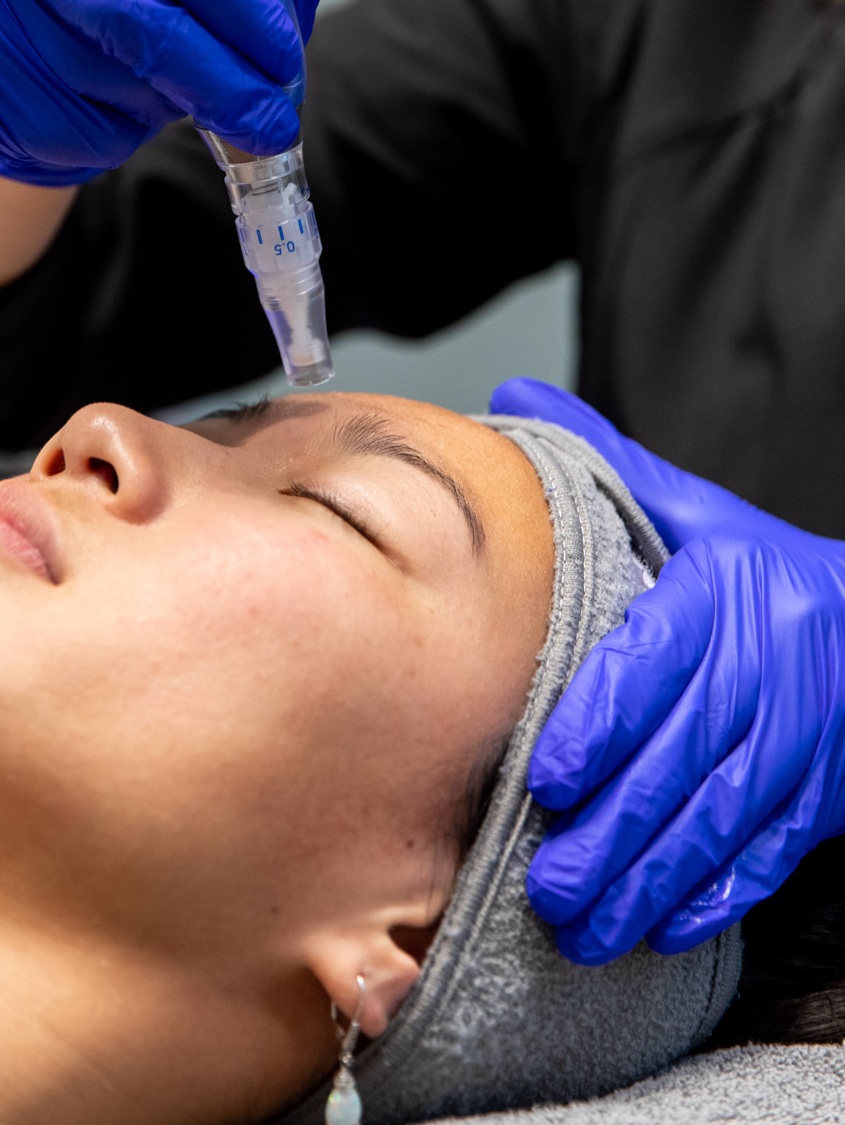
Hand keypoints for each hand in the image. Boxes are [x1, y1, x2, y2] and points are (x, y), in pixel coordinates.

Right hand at [0, 0, 344, 184]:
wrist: (15, 14)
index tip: (284, 50)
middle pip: (134, 15)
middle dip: (217, 75)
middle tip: (269, 116)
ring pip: (106, 79)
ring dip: (167, 101)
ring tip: (186, 94)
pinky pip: (71, 127)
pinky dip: (120, 130)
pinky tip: (125, 108)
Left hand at [490, 377, 844, 961]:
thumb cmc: (756, 566)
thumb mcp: (692, 505)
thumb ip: (601, 461)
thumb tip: (510, 398)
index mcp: (729, 586)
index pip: (659, 657)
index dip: (603, 721)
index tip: (545, 775)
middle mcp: (775, 661)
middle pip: (688, 753)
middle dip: (613, 826)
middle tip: (545, 882)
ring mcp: (808, 733)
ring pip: (726, 815)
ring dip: (653, 877)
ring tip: (583, 924)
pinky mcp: (828, 792)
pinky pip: (771, 851)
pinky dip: (717, 895)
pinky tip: (664, 926)